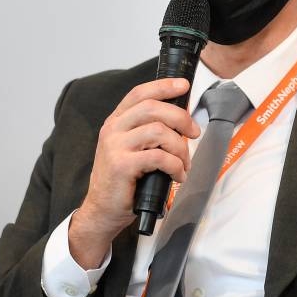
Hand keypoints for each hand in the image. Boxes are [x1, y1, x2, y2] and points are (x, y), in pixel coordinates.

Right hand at [69, 78, 199, 268]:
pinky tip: (178, 176)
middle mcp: (113, 130)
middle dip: (180, 117)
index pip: (139, 93)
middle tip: (194, 132)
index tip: (184, 85)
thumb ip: (148, 132)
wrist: (102, 211)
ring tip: (184, 162)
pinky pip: (159, 157)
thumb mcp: (132, 149)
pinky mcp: (122, 166)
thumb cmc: (122, 181)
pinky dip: (175, 166)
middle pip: (152, 108)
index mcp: (115, 122)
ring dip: (180, 147)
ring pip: (159, 131)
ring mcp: (115, 147)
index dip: (163, 86)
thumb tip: (182, 120)